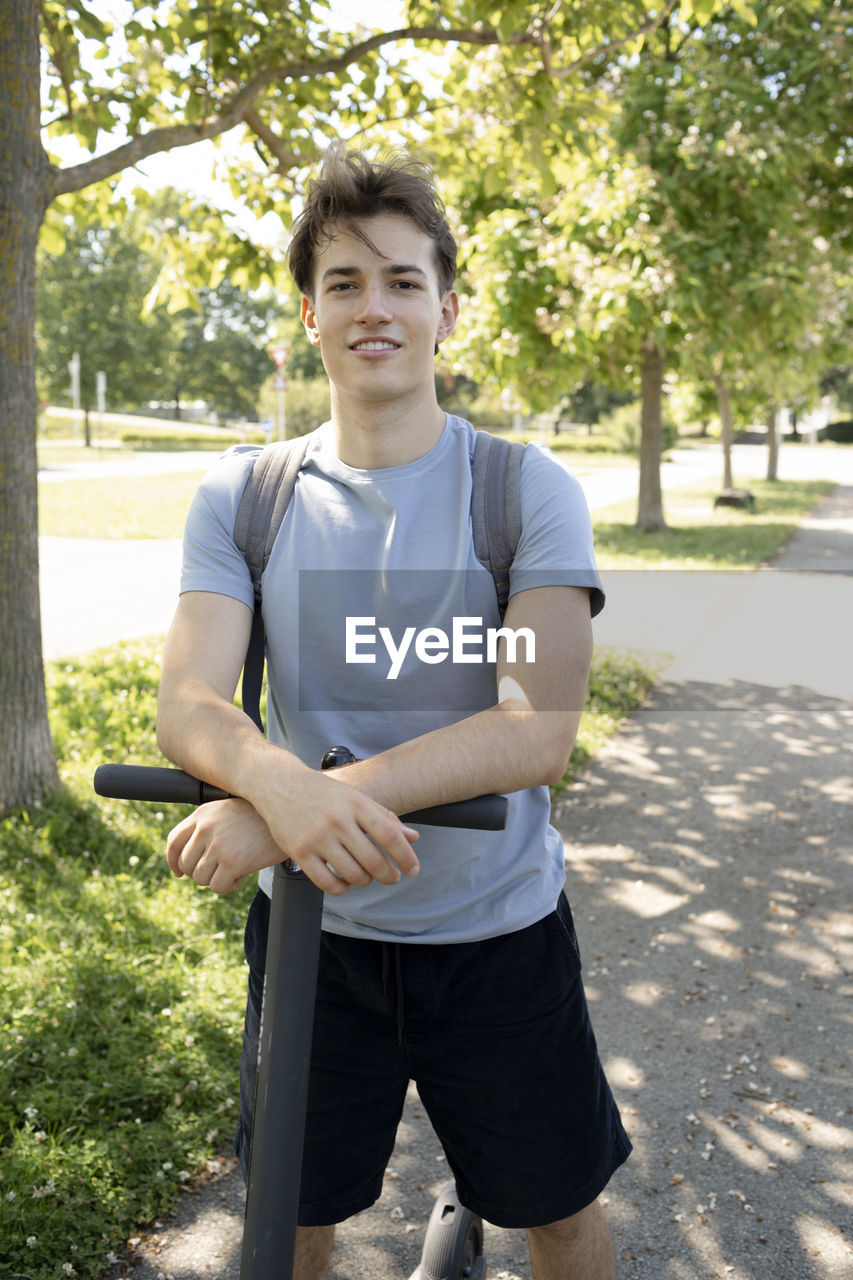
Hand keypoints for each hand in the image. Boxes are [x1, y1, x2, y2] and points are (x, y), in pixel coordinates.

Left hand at [166, 798, 281, 893]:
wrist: (290, 816)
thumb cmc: (261, 817)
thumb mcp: (228, 811)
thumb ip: (207, 827)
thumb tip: (187, 859)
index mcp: (202, 814)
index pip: (174, 842)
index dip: (173, 861)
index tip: (179, 872)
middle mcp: (205, 828)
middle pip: (186, 864)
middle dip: (201, 872)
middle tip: (221, 870)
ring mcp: (217, 845)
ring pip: (200, 878)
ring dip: (216, 879)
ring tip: (234, 870)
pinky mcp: (232, 862)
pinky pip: (217, 886)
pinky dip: (228, 886)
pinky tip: (241, 875)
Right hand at [256, 768, 419, 895]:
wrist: (280, 784)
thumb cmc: (324, 793)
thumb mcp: (356, 798)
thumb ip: (385, 818)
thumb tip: (413, 838)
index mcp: (356, 804)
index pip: (390, 835)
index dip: (406, 856)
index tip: (413, 869)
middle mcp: (338, 820)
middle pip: (374, 861)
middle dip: (389, 875)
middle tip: (392, 877)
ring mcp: (317, 838)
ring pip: (353, 875)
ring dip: (365, 881)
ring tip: (365, 875)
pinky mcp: (299, 853)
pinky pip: (328, 884)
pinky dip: (342, 888)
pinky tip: (344, 881)